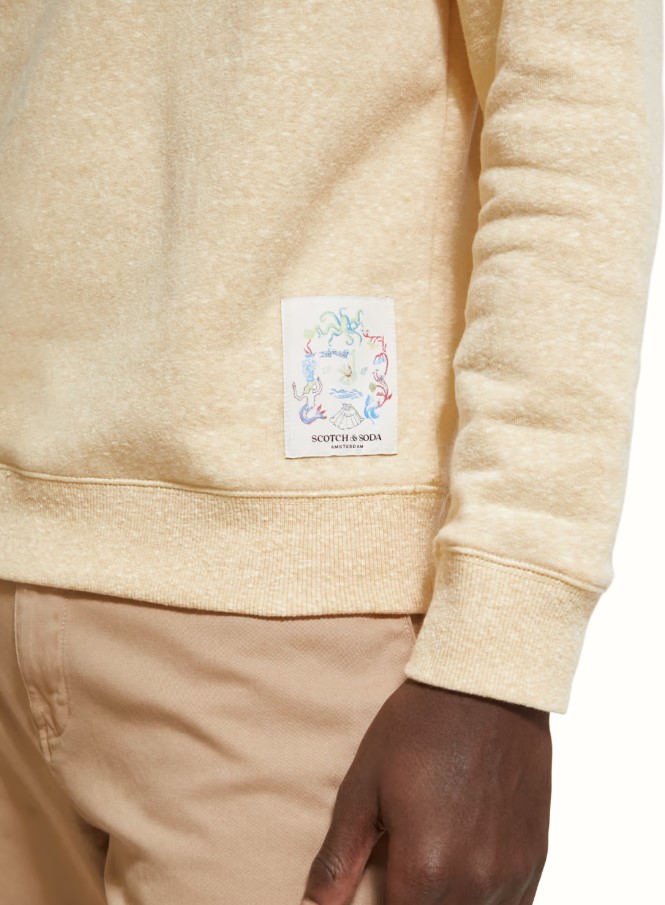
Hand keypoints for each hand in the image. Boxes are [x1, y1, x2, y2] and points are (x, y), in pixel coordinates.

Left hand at [299, 678, 551, 903]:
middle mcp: (474, 885)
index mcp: (425, 872)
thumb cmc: (419, 727)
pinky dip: (483, 904)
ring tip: (427, 870)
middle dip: (411, 903)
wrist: (486, 685)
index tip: (376, 889)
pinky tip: (462, 879)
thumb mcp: (364, 786)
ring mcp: (510, 874)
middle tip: (399, 873)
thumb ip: (338, 858)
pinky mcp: (534, 858)